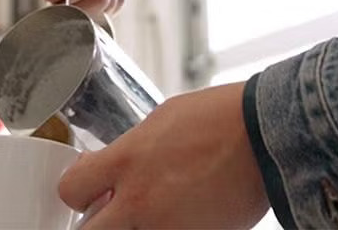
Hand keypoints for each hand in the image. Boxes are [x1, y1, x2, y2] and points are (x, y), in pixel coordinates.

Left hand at [59, 83, 269, 228]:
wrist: (267, 138)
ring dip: (135, 225)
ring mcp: (168, 227)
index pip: (70, 190)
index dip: (75, 191)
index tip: (86, 188)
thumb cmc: (219, 119)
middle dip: (96, 222)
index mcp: (128, 161)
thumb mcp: (161, 120)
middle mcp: (141, 201)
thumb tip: (115, 165)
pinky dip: (170, 227)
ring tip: (158, 205)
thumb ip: (132, 149)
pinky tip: (185, 210)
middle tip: (109, 211)